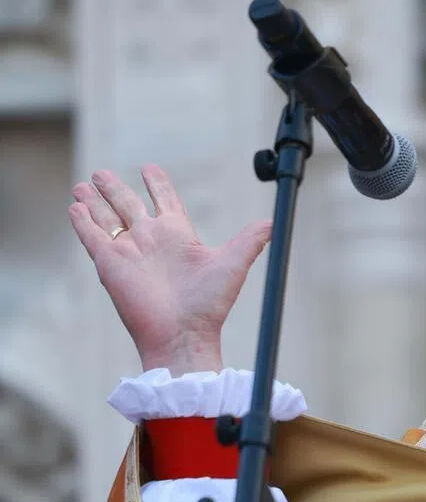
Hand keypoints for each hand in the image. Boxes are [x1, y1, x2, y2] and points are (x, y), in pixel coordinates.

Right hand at [69, 164, 271, 374]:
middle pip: (128, 205)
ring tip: (82, 185)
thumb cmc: (209, 304)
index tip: (149, 168)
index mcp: (179, 235)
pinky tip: (74, 207)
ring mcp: (129, 251)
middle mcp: (151, 240)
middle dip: (115, 189)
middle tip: (102, 173)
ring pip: (107, 218)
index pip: (165, 201)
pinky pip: (92, 236)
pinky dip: (83, 221)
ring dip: (94, 201)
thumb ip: (251, 240)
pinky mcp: (110, 263)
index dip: (157, 184)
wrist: (184, 333)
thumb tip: (274, 222)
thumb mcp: (233, 263)